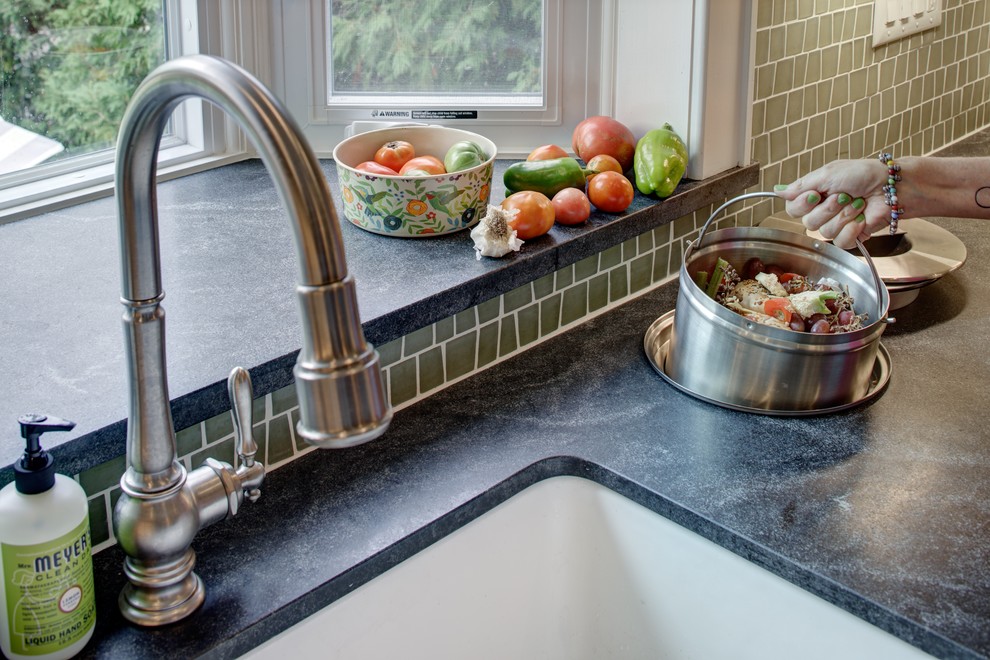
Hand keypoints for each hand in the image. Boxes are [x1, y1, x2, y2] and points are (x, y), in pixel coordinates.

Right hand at [774, 159, 890, 248]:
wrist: (891, 185)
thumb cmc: (863, 174)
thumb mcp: (828, 173)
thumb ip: (802, 185)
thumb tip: (777, 191)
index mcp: (813, 196)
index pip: (792, 209)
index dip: (802, 204)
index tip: (816, 194)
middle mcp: (822, 212)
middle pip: (808, 223)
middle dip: (829, 208)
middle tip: (844, 195)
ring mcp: (836, 225)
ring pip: (826, 232)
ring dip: (844, 216)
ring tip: (858, 203)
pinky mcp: (851, 237)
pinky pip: (841, 242)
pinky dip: (853, 229)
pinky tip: (862, 219)